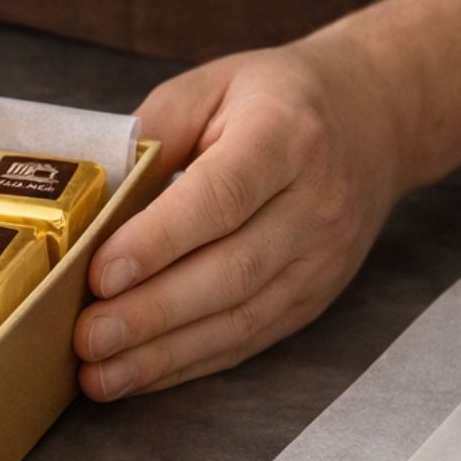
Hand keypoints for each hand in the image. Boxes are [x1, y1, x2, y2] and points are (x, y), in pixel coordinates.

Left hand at [73, 36, 408, 400]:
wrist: (374, 119)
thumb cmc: (274, 99)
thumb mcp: (211, 85)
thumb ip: (152, 131)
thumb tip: (95, 198)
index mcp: (286, 136)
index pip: (221, 197)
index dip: (159, 241)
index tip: (101, 273)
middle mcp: (316, 204)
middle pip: (231, 270)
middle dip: (152, 312)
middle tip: (86, 336)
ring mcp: (322, 259)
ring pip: (240, 318)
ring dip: (164, 354)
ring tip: (99, 374)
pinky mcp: (315, 297)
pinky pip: (249, 340)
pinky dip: (188, 363)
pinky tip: (139, 375)